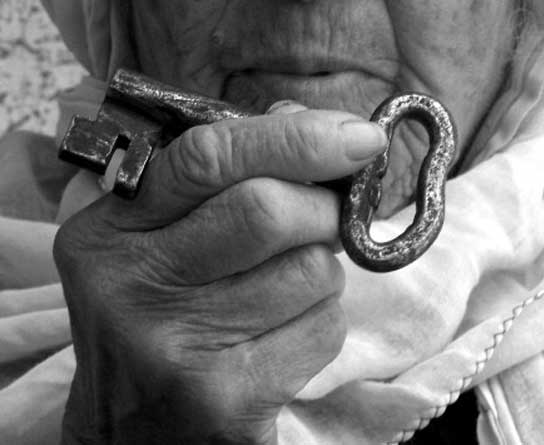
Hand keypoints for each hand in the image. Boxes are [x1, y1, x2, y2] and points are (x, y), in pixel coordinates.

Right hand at [54, 103, 386, 443]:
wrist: (131, 431)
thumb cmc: (157, 318)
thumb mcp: (159, 240)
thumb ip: (221, 175)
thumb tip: (299, 121)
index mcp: (111, 230)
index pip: (208, 157)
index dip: (294, 139)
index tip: (359, 137)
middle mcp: (132, 285)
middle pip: (268, 211)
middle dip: (324, 209)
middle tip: (331, 218)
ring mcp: (174, 347)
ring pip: (310, 271)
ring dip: (321, 272)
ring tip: (283, 291)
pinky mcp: (225, 401)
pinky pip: (321, 330)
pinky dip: (321, 323)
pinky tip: (281, 337)